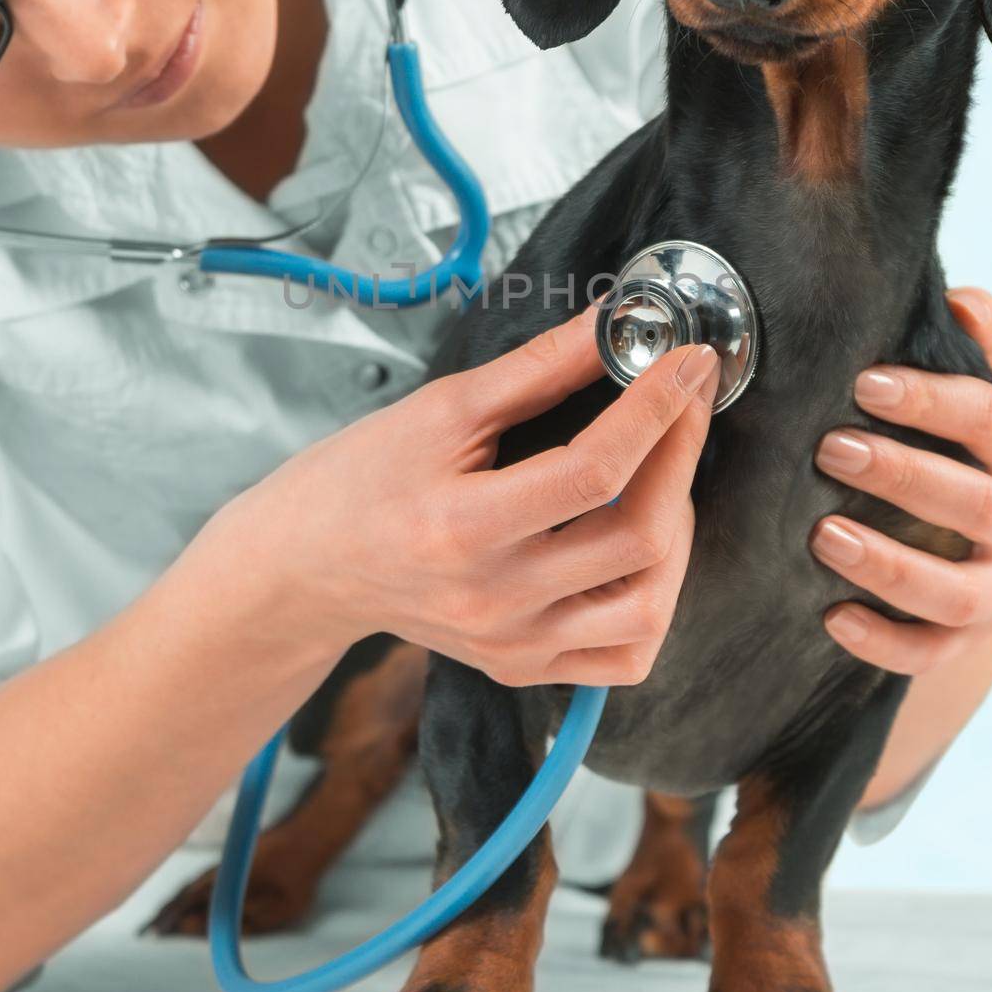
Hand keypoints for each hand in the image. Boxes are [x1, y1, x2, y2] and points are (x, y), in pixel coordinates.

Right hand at [227, 303, 718, 688]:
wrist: (305, 566)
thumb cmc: (358, 478)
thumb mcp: (441, 407)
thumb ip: (538, 368)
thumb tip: (615, 324)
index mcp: (461, 527)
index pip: (595, 470)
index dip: (656, 408)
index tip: (687, 362)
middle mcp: (493, 601)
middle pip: (637, 539)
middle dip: (681, 456)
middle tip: (685, 402)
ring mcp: (512, 644)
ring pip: (649, 607)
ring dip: (679, 532)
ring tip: (663, 475)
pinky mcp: (523, 667)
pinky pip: (625, 655)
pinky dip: (655, 598)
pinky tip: (641, 547)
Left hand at [808, 287, 991, 673]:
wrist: (969, 551)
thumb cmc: (950, 449)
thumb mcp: (967, 396)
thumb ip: (969, 348)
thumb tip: (964, 300)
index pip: (990, 419)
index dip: (931, 400)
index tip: (863, 381)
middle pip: (978, 504)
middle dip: (904, 475)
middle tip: (829, 449)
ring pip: (956, 591)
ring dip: (889, 564)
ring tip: (821, 535)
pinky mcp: (969, 641)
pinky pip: (930, 652)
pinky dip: (884, 640)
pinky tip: (831, 618)